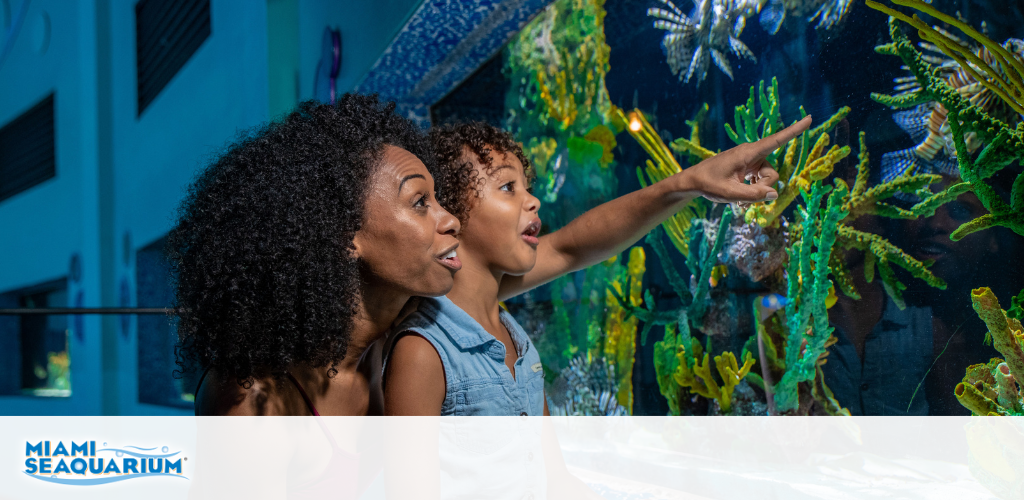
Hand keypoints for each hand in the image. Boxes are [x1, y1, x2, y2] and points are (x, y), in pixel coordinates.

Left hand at [679, 116, 812, 202]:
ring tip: (739, 201)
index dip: (794, 130)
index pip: (776, 140)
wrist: (693, 182)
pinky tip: (741, 200)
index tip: (810, 118)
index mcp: (747, 153)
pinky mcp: (748, 168)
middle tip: (744, 199)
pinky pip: (760, 181)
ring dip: (756, 192)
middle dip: (763, 188)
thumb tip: (774, 194)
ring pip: (767, 179)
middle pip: (772, 173)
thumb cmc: (708, 184)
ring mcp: (750, 162)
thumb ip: (752, 195)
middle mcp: (751, 154)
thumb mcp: (729, 193)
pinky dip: (754, 191)